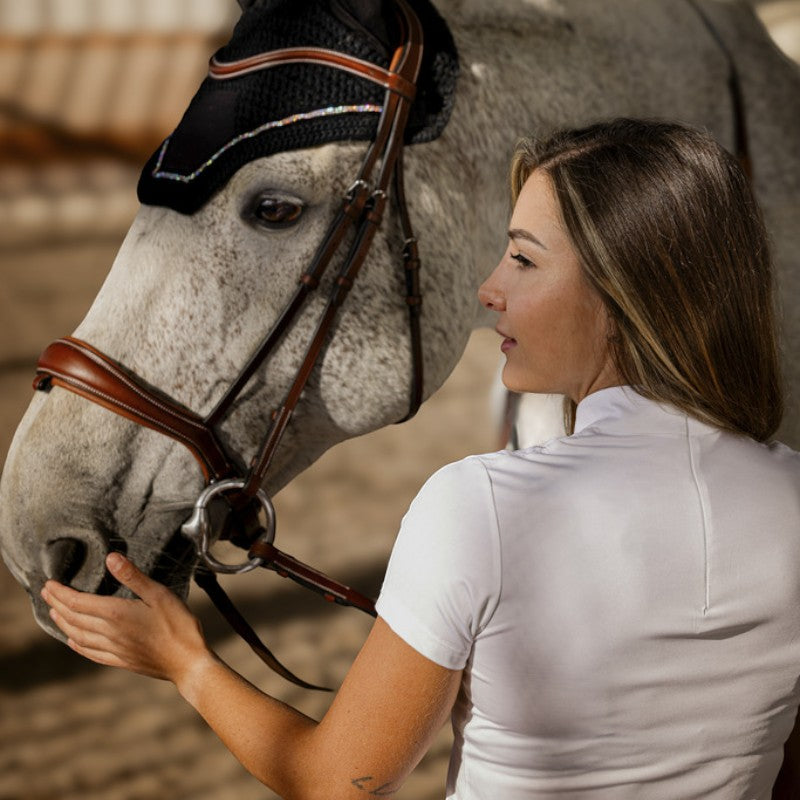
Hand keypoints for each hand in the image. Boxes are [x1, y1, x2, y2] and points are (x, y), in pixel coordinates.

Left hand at [41, 552, 210, 682]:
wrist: (187, 662)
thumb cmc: (178, 625)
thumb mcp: (159, 594)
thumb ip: (133, 576)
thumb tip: (111, 558)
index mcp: (117, 614)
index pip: (78, 602)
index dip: (61, 593)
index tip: (49, 584)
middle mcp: (109, 633)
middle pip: (74, 618)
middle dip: (58, 604)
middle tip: (46, 594)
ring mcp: (114, 649)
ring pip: (79, 635)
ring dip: (63, 623)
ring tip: (54, 613)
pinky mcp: (121, 661)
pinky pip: (91, 652)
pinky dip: (77, 645)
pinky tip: (73, 641)